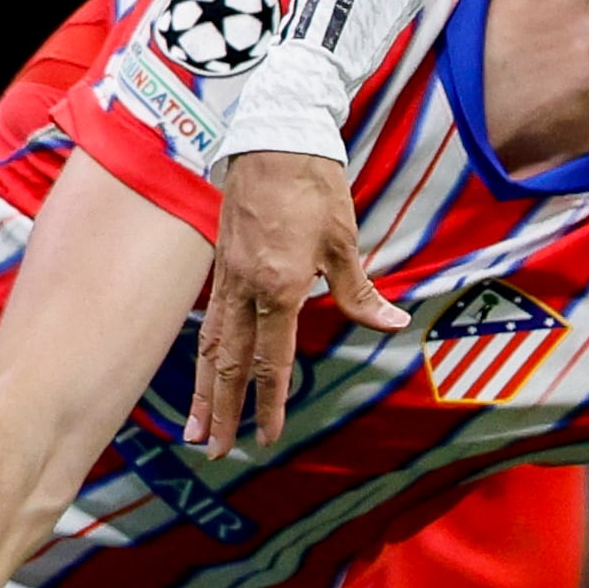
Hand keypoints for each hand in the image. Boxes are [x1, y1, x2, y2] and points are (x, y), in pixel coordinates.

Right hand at [192, 151, 402, 452]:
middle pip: (229, 363)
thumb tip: (393, 323)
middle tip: (214, 449)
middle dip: (221, 411)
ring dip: (203, 389)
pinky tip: (202, 371)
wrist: (275, 137)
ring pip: (210, 345)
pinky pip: (209, 318)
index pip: (272, 360)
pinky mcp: (220, 263)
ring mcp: (227, 277)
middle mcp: (246, 288)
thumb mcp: (344, 241)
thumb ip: (361, 292)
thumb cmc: (315, 187)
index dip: (269, 402)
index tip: (266, 436)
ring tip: (196, 427)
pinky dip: (204, 352)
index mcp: (280, 287)